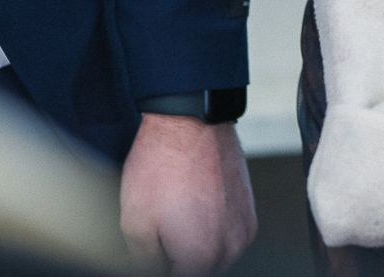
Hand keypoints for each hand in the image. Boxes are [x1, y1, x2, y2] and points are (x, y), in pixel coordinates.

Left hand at [120, 113, 256, 273]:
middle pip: (200, 272)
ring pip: (217, 256)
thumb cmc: (162, 164)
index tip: (150, 256)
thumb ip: (143, 261)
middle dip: (178, 263)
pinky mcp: (249, 207)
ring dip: (197, 249)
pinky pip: (229, 235)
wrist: (190, 120)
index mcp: (201, 256)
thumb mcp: (134, 222)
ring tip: (173, 222)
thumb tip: (147, 269)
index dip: (159, 270)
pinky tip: (191, 210)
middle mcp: (230, 246)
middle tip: (157, 242)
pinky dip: (212, 231)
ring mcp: (244, 226)